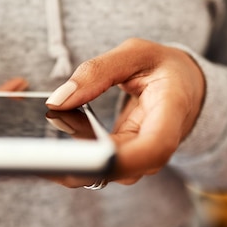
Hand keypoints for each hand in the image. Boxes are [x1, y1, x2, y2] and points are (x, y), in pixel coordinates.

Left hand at [45, 38, 204, 185]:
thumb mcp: (135, 54)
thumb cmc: (163, 68)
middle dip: (80, 164)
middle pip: (122, 169)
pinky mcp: (122, 161)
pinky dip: (71, 156)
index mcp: (172, 111)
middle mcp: (158, 145)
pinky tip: (49, 141)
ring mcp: (140, 158)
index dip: (120, 158)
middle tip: (42, 150)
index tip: (87, 155)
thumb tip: (57, 100)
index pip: (154, 147)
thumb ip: (96, 72)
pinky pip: (95, 166)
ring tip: (42, 139)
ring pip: (103, 173)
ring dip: (70, 161)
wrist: (185, 87)